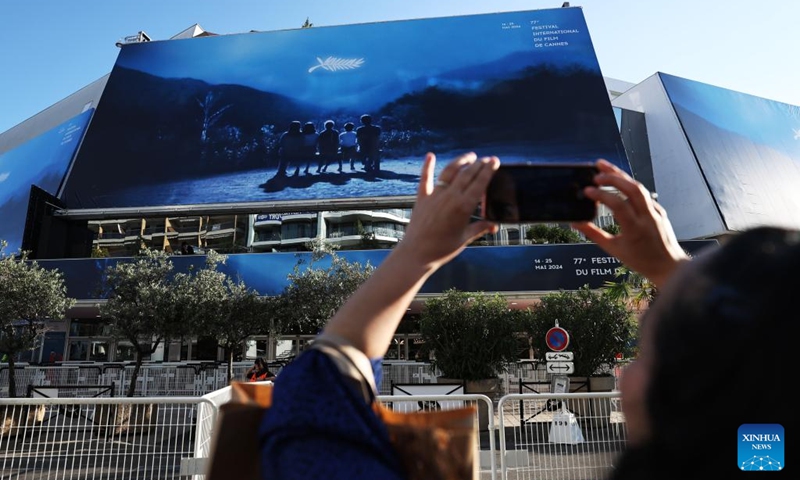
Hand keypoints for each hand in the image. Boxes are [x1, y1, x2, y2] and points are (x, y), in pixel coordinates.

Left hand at [396, 152, 498, 270]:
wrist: (416, 254)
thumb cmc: (442, 249)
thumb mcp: (464, 239)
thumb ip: (479, 229)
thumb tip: (494, 225)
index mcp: (463, 207)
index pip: (479, 184)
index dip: (488, 171)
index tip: (495, 161)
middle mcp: (450, 197)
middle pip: (467, 174)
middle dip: (479, 164)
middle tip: (487, 159)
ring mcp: (435, 196)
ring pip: (450, 172)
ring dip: (460, 161)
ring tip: (470, 156)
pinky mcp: (422, 198)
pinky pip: (425, 178)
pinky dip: (427, 166)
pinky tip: (430, 155)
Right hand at [571, 159, 688, 286]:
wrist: (668, 265)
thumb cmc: (641, 260)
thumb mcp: (613, 249)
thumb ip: (593, 234)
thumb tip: (576, 223)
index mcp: (635, 229)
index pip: (618, 205)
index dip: (601, 195)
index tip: (587, 191)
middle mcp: (648, 217)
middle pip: (633, 188)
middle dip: (613, 176)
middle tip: (596, 172)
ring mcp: (656, 212)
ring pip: (639, 187)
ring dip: (621, 176)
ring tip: (604, 169)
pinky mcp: (659, 210)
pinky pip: (643, 195)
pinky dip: (628, 187)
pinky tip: (618, 184)